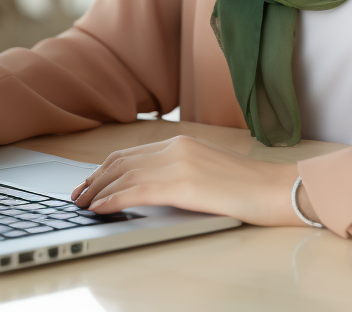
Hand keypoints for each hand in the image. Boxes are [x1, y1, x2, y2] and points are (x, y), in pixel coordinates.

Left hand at [70, 134, 320, 226]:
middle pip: (123, 161)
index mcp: (183, 143)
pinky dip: (113, 198)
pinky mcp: (184, 184)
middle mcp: (177, 148)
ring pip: (125, 175)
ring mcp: (180, 163)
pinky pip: (137, 190)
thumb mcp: (206, 173)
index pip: (132, 153)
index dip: (105, 169)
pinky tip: (100, 207)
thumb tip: (146, 189)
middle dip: (95, 179)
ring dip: (98, 190)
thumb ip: (177, 173)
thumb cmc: (246, 188)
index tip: (89, 183)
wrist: (273, 189)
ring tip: (83, 204)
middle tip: (77, 196)